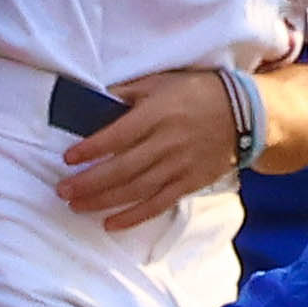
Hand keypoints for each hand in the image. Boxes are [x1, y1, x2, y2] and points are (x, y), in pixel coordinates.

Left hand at [60, 67, 243, 229]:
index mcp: (157, 114)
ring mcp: (178, 166)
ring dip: (103, 201)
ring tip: (77, 206)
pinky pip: (158, 204)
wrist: (244, 113)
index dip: (91, 149)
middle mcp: (166, 143)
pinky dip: (134, 217)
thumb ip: (130, 92)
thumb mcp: (162, 82)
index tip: (68, 159)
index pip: (117, 135)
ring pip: (135, 189)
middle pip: (121, 168)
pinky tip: (111, 224)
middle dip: (89, 182)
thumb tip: (99, 99)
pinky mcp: (189, 183)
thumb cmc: (198, 93)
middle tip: (63, 191)